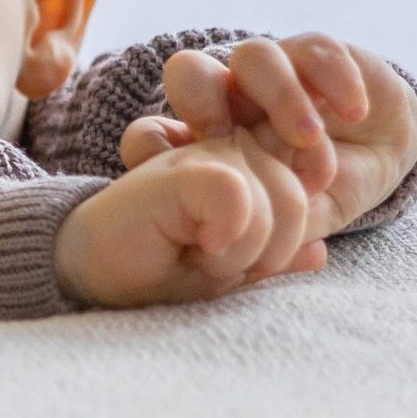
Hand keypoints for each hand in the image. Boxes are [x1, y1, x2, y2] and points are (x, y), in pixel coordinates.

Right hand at [55, 136, 330, 308]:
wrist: (97, 277)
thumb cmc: (161, 271)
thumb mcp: (234, 269)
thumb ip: (277, 253)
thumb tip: (319, 255)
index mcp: (247, 155)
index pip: (312, 162)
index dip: (311, 197)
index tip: (272, 248)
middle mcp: (229, 140)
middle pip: (300, 194)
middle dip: (273, 248)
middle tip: (220, 261)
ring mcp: (205, 148)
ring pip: (279, 199)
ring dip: (245, 252)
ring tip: (200, 254)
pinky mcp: (184, 167)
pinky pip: (240, 200)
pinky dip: (226, 242)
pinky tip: (192, 246)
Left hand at [116, 35, 416, 239]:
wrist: (381, 157)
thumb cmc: (317, 195)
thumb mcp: (287, 225)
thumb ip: (259, 236)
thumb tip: (228, 247)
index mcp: (203, 146)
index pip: (150, 134)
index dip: (151, 147)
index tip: (184, 178)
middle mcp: (228, 102)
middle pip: (188, 73)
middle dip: (201, 100)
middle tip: (230, 139)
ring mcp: (270, 76)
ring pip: (253, 58)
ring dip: (279, 97)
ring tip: (308, 139)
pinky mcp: (317, 56)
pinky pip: (315, 51)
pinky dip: (333, 78)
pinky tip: (354, 111)